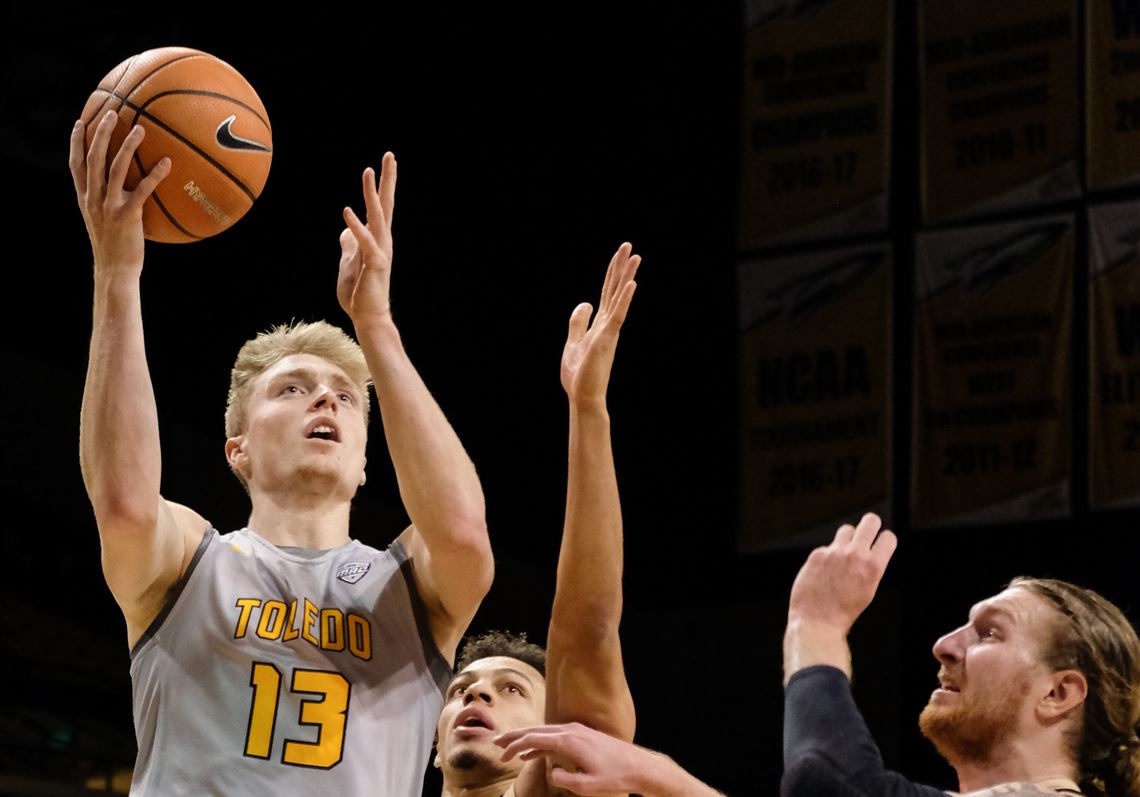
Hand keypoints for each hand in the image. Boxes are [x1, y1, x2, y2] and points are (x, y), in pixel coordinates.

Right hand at [69, 110, 170, 275]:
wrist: (115, 270)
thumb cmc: (114, 247)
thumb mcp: (103, 221)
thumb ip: (107, 202)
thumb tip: (124, 187)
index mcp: (84, 198)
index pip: (75, 164)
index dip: (75, 142)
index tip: (80, 122)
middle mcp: (92, 199)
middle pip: (92, 158)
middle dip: (100, 133)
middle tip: (111, 113)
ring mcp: (108, 206)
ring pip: (114, 168)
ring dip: (126, 146)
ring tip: (140, 128)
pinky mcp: (127, 216)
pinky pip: (142, 190)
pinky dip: (155, 175)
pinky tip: (167, 163)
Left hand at [339, 153, 395, 324]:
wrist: (368, 317)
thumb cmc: (359, 293)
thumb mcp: (348, 263)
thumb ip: (349, 244)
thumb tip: (346, 229)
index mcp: (377, 240)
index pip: (380, 207)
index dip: (381, 185)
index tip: (382, 164)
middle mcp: (382, 241)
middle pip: (386, 205)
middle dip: (387, 180)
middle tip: (390, 155)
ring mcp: (380, 251)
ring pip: (377, 217)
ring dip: (372, 194)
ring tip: (368, 171)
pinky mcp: (374, 264)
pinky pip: (365, 242)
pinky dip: (357, 227)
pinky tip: (347, 211)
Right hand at [496, 722, 656, 796]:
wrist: (639, 765)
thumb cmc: (615, 776)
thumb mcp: (588, 786)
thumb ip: (565, 779)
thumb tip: (551, 771)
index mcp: (569, 740)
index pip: (534, 738)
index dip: (515, 745)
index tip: (501, 755)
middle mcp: (571, 730)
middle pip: (536, 730)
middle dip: (514, 737)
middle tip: (496, 744)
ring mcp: (577, 731)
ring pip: (545, 732)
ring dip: (526, 740)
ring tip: (509, 749)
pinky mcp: (582, 736)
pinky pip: (555, 737)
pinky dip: (540, 743)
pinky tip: (531, 753)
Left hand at [561, 243, 640, 407]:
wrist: (583, 397)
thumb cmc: (579, 375)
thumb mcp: (573, 341)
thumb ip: (578, 321)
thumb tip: (585, 302)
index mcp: (600, 324)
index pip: (607, 293)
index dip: (612, 273)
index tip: (621, 254)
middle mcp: (608, 324)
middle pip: (614, 290)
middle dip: (621, 268)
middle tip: (629, 246)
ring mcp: (609, 331)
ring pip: (619, 298)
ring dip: (626, 276)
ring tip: (635, 257)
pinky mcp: (607, 339)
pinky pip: (618, 315)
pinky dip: (625, 299)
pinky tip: (631, 284)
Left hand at [787, 513, 896, 633]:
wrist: (817, 623)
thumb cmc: (843, 612)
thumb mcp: (868, 591)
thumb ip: (870, 568)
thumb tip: (870, 551)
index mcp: (873, 567)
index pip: (888, 537)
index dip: (885, 540)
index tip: (881, 544)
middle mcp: (855, 555)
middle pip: (870, 521)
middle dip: (871, 525)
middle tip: (868, 532)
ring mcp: (835, 553)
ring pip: (846, 530)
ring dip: (847, 540)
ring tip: (843, 557)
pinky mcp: (817, 554)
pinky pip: (827, 548)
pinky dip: (827, 557)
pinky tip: (823, 574)